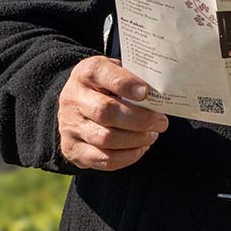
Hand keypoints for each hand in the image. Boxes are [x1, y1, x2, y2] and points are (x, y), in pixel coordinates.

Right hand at [57, 56, 168, 170]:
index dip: (125, 83)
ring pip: (105, 138)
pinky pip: (102, 159)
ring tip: (152, 135)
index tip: (146, 92)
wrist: (76, 105)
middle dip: (139, 119)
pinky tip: (140, 148)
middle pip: (105, 111)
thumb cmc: (104, 86)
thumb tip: (160, 91)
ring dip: (135, 139)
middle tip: (160, 121)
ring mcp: (70, 126)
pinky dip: (127, 156)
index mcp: (85, 73)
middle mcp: (73, 99)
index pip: (101, 73)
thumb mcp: (115, 71)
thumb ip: (133, 77)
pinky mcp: (73, 150)